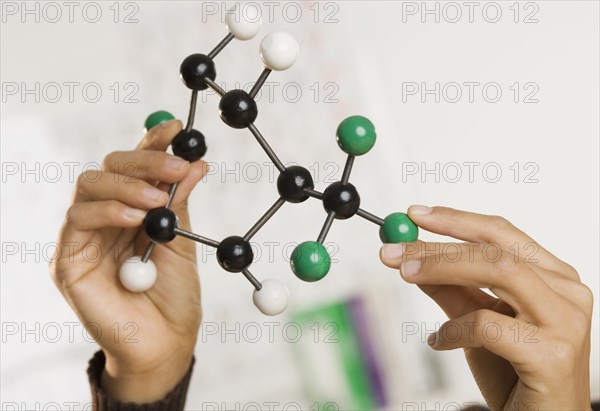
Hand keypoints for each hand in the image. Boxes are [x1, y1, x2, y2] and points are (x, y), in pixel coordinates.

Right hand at [50, 120, 207, 402]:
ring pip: (89, 186)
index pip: (135, 167)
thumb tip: (196, 162)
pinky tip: (135, 218)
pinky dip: (108, 211)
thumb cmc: (173, 296)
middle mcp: (105, 217)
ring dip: (126, 186)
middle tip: (177, 168)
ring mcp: (83, 236)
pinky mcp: (67, 259)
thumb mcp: (182, 242)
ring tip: (157, 200)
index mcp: (132, 210)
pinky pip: (78, 220)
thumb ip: (179, 204)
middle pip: (109, 168)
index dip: (153, 144)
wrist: (164, 343)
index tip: (177, 129)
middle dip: (144, 162)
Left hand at [380, 206, 592, 409]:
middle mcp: (567, 292)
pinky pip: (488, 325)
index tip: (415, 214)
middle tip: (394, 250)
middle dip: (438, 244)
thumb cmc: (514, 374)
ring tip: (405, 273)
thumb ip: (451, 289)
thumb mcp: (476, 322)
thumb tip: (413, 258)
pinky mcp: (554, 355)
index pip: (502, 232)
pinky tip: (437, 341)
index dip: (456, 219)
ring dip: (442, 267)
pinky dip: (453, 329)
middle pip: (496, 248)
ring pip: (499, 270)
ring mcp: (565, 321)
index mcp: (553, 276)